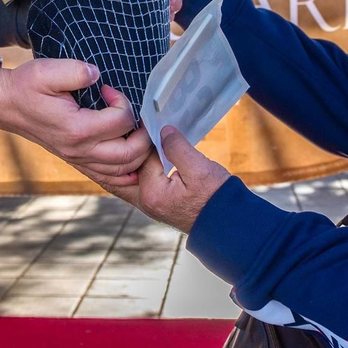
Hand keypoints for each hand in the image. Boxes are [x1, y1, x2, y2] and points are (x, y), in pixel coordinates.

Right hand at [0, 60, 151, 184]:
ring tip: (137, 132)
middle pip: (129, 154)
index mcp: (76, 128)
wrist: (6, 104)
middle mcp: (79, 149)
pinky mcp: (75, 160)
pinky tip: (132, 163)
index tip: (109, 89)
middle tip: (137, 115)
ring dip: (138, 153)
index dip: (123, 102)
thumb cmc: (26, 86)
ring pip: (121, 170)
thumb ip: (76, 71)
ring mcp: (77, 158)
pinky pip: (106, 177)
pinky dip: (125, 173)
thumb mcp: (47, 70)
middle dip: (142, 134)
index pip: (121, 121)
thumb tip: (97, 74)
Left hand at [101, 125, 230, 232]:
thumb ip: (178, 148)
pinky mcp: (156, 205)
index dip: (149, 139)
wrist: (227, 222)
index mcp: (152, 193)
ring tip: (137, 145)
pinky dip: (138, 171)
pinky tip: (147, 159)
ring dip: (130, 163)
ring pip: (127, 180)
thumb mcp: (199, 168)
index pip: (141, 157)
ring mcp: (149, 206)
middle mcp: (145, 202)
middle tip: (131, 135)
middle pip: (120, 174)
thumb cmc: (215, 197)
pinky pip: (138, 185)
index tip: (153, 125)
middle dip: (124, 154)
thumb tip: (163, 131)